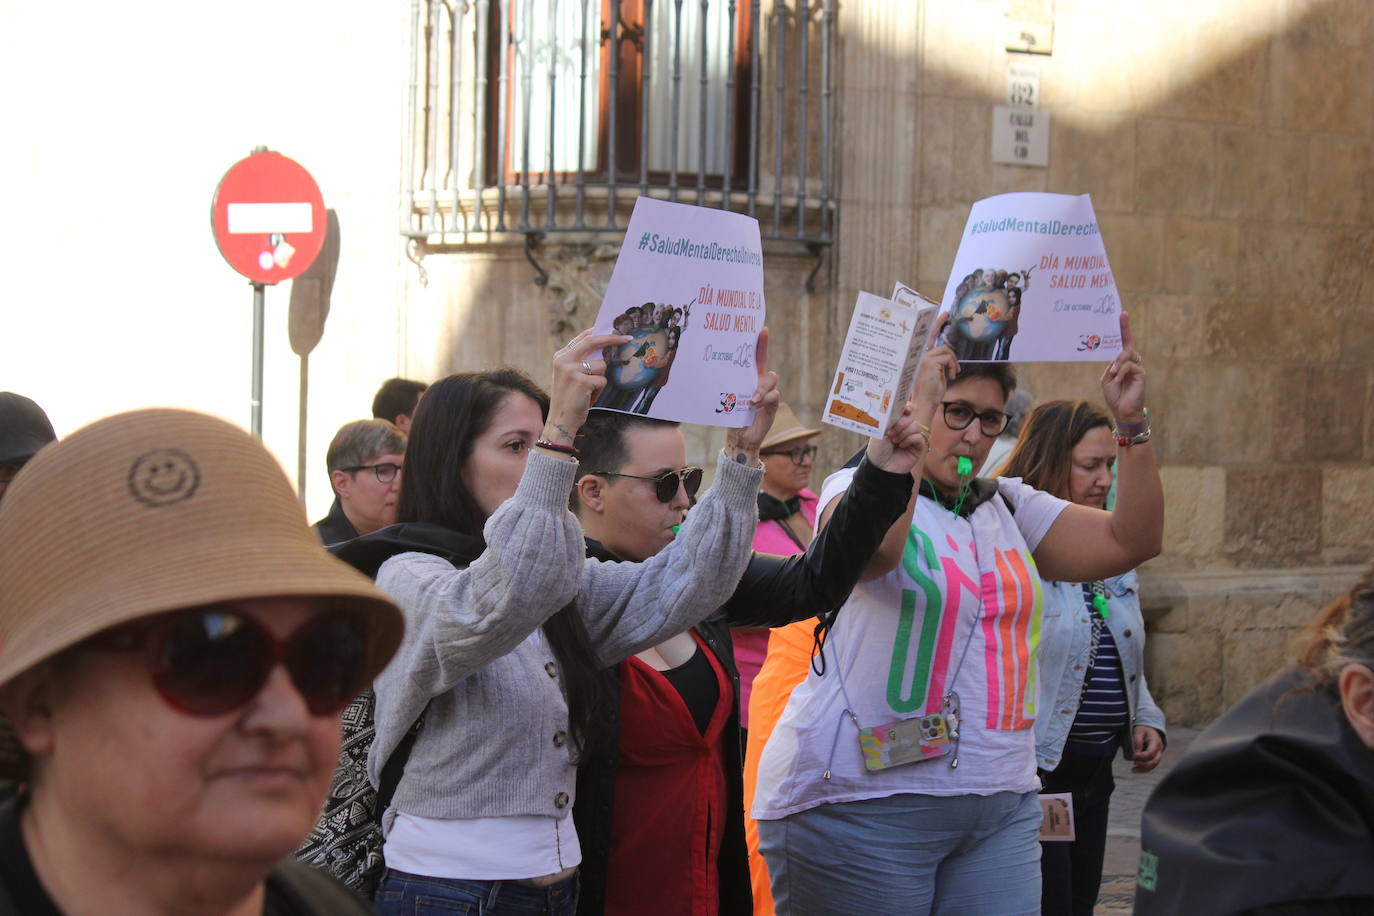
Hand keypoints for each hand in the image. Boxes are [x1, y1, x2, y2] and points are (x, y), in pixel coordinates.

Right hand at [545, 329, 629, 445]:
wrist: (561, 420)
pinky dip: (599, 391)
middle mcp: (564, 360)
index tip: (615, 331)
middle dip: (612, 339)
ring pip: (601, 365)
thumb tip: (605, 348)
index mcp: (561, 356)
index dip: (600, 332)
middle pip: (593, 342)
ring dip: (600, 380)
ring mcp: (571, 370)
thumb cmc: (570, 398)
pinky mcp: (581, 381)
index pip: (583, 338)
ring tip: (589, 391)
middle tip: (628, 338)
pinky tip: (588, 398)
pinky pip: (602, 380)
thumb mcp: (570, 375)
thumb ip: (581, 361)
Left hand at [725, 327, 779, 463]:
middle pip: (764, 361)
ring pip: (771, 378)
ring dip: (761, 387)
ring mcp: (767, 392)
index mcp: (747, 378)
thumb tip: (714, 378)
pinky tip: (756, 405)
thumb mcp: (727, 401)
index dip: (759, 343)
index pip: (754, 357)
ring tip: (752, 399)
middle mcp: (759, 382)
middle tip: (762, 334)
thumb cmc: (731, 416)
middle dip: (763, 346)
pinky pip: (774, 395)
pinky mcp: (773, 404)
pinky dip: (765, 399)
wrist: (741, 435)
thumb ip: (726, 391)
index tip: (761, 329)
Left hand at [866, 402, 929, 474]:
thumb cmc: (877, 450)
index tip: (904, 410)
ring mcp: (912, 438)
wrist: (880, 468)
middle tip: (891, 433)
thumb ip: (889, 418)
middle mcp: (904, 429)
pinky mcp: (918, 447)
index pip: (904, 410)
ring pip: (915, 426)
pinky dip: (909, 439)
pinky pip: (919, 437)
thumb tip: (900, 407)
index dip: (906, 408)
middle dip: (901, 423)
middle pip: (910, 417)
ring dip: (904, 432)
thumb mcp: (879, 431)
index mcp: (894, 423)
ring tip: (894, 441)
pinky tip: (901, 446)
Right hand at [911, 315, 959, 420]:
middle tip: (947, 313)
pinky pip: (948, 357)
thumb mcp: (936, 375)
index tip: (943, 315)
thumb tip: (949, 354)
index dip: (935, 326)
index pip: (927, 339)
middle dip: (940, 324)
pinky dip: (953, 366)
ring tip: (954, 373)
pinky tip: (952, 376)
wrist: (923, 405)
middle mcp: (918, 356)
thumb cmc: (929, 393)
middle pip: (934, 338)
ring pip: (946, 350)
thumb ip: (940, 363)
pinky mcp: (929, 363)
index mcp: (919, 359)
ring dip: (954, 361)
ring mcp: (922, 358)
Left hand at [1101, 312, 1145, 425]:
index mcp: (1121, 362)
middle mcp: (1130, 361)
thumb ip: (1112, 366)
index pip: (1123, 342)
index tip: (1122, 314)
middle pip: (1126, 345)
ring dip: (1117, 364)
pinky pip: (1130, 366)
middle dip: (1122, 335)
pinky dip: (1121, 372)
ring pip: (1127, 355)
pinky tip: (1118, 380)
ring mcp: (1137, 367)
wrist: (1122, 411)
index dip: (1123, 328)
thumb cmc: (1114, 395)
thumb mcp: (1107, 379)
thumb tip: (1117, 359)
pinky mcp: (1142, 373)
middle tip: (1120, 328)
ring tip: (1113, 375)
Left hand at [1131, 725, 1163, 772]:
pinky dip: (1144, 769)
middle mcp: (1159, 750)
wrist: (1149, 729)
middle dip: (1144, 764)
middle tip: (1134, 763)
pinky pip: (1151, 765)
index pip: (1150, 752)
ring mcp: (1158, 755)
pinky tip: (1136, 770)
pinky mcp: (1154, 758)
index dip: (1142, 756)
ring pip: (1153, 765)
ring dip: (1143, 769)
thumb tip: (1136, 753)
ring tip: (1133, 770)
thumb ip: (1138, 741)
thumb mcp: (1138, 732)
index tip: (1133, 756)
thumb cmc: (1143, 730)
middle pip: (1154, 761)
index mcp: (1156, 742)